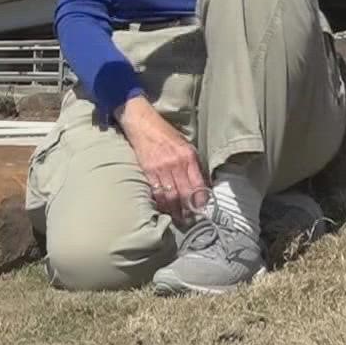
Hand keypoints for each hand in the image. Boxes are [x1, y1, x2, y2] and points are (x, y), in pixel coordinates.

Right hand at [117, 95, 207, 226]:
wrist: (142, 123)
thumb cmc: (166, 134)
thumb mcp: (186, 146)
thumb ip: (194, 165)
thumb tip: (202, 185)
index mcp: (188, 156)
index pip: (198, 184)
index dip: (200, 200)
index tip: (202, 209)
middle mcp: (176, 163)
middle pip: (184, 193)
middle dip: (187, 210)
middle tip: (189, 221)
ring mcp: (160, 168)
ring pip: (170, 196)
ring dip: (174, 210)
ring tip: (178, 219)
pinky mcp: (147, 171)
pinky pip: (156, 192)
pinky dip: (160, 203)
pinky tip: (164, 209)